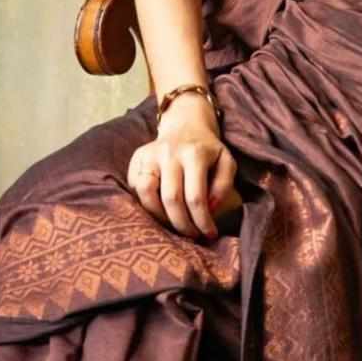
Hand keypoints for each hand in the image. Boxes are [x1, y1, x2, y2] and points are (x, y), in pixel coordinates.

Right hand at [127, 102, 237, 238]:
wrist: (185, 125)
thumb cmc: (208, 150)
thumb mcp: (226, 162)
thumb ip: (224, 186)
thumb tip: (210, 209)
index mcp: (194, 153)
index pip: (195, 197)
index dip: (202, 221)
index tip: (210, 234)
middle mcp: (169, 152)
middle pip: (170, 199)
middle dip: (182, 225)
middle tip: (192, 236)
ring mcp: (149, 155)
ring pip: (146, 194)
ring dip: (160, 218)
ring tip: (174, 225)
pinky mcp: (136, 159)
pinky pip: (135, 189)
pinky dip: (147, 204)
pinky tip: (161, 209)